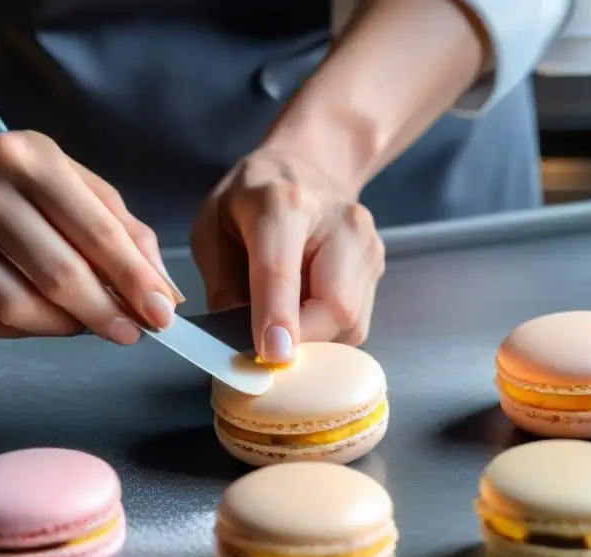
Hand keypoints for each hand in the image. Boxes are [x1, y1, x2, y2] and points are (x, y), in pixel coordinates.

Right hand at [0, 131, 182, 341]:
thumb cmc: (28, 186)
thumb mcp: (79, 189)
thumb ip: (127, 234)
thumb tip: (165, 293)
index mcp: (31, 159)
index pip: (99, 234)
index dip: (135, 281)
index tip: (161, 314)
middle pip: (60, 274)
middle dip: (104, 312)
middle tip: (129, 332)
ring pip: (18, 304)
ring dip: (64, 325)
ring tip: (86, 323)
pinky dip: (25, 328)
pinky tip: (46, 318)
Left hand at [191, 144, 384, 363]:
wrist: (309, 167)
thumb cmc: (251, 199)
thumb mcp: (212, 228)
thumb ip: (223, 285)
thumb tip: (239, 341)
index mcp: (284, 203)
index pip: (282, 271)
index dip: (277, 316)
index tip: (272, 354)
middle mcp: (340, 223)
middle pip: (335, 306)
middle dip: (302, 339)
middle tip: (269, 345)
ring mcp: (368, 245)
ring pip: (352, 321)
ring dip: (316, 338)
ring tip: (288, 319)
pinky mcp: (378, 267)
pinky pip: (357, 321)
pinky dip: (328, 330)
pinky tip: (307, 310)